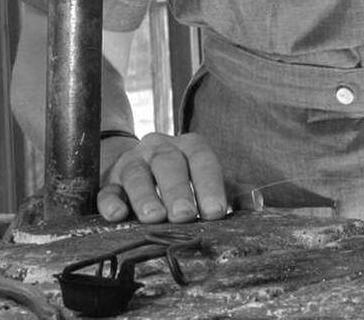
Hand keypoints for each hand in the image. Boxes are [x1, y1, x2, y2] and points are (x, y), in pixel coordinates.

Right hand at [98, 131, 227, 223]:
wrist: (138, 166)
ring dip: (145, 196)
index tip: (216, 212)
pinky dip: (111, 202)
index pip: (203, 160)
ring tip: (154, 217)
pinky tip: (117, 215)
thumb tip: (257, 204)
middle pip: (169, 164)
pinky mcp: (108, 182)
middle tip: (184, 215)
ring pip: (137, 175)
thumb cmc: (183, 177)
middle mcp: (160, 149)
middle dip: (178, 191)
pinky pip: (107, 190)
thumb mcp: (209, 179)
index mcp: (190, 146)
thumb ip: (233, 190)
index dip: (210, 186)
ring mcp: (132, 163)